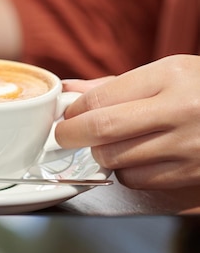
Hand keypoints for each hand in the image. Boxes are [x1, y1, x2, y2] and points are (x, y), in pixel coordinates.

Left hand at [56, 54, 199, 189]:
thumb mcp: (168, 73)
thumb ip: (115, 85)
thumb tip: (68, 90)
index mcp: (171, 76)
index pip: (101, 99)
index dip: (73, 111)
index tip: (67, 116)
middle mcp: (180, 109)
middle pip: (102, 130)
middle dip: (71, 135)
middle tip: (65, 136)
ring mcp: (189, 145)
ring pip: (115, 159)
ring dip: (100, 154)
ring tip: (108, 144)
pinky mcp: (192, 173)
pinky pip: (137, 180)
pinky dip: (125, 172)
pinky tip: (135, 158)